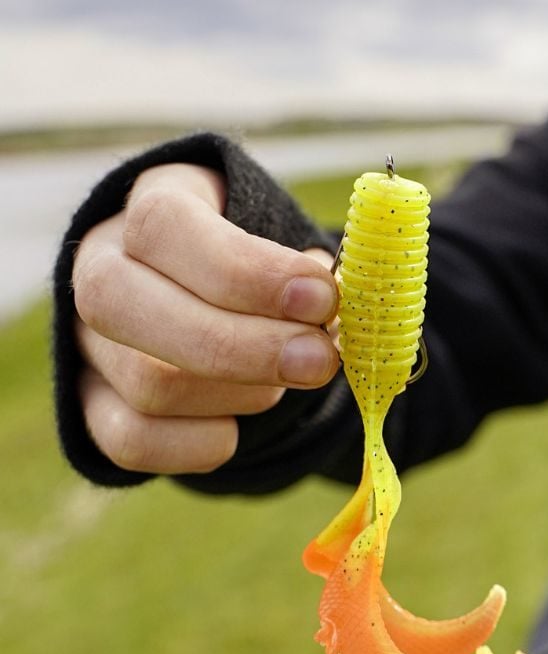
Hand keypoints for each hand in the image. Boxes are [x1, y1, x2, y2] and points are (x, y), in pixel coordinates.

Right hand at [72, 163, 338, 473]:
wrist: (227, 308)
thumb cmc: (275, 270)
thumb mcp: (294, 249)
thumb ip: (317, 276)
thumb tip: (347, 312)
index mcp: (153, 201)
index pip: (163, 226)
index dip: (246, 270)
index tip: (321, 298)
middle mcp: (100, 267)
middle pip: (129, 306)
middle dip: (244, 345)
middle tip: (321, 361)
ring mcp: (86, 341)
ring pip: (147, 382)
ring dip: (240, 392)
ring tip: (286, 379)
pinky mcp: (91, 408)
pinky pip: (135, 441)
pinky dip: (205, 442)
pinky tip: (243, 423)